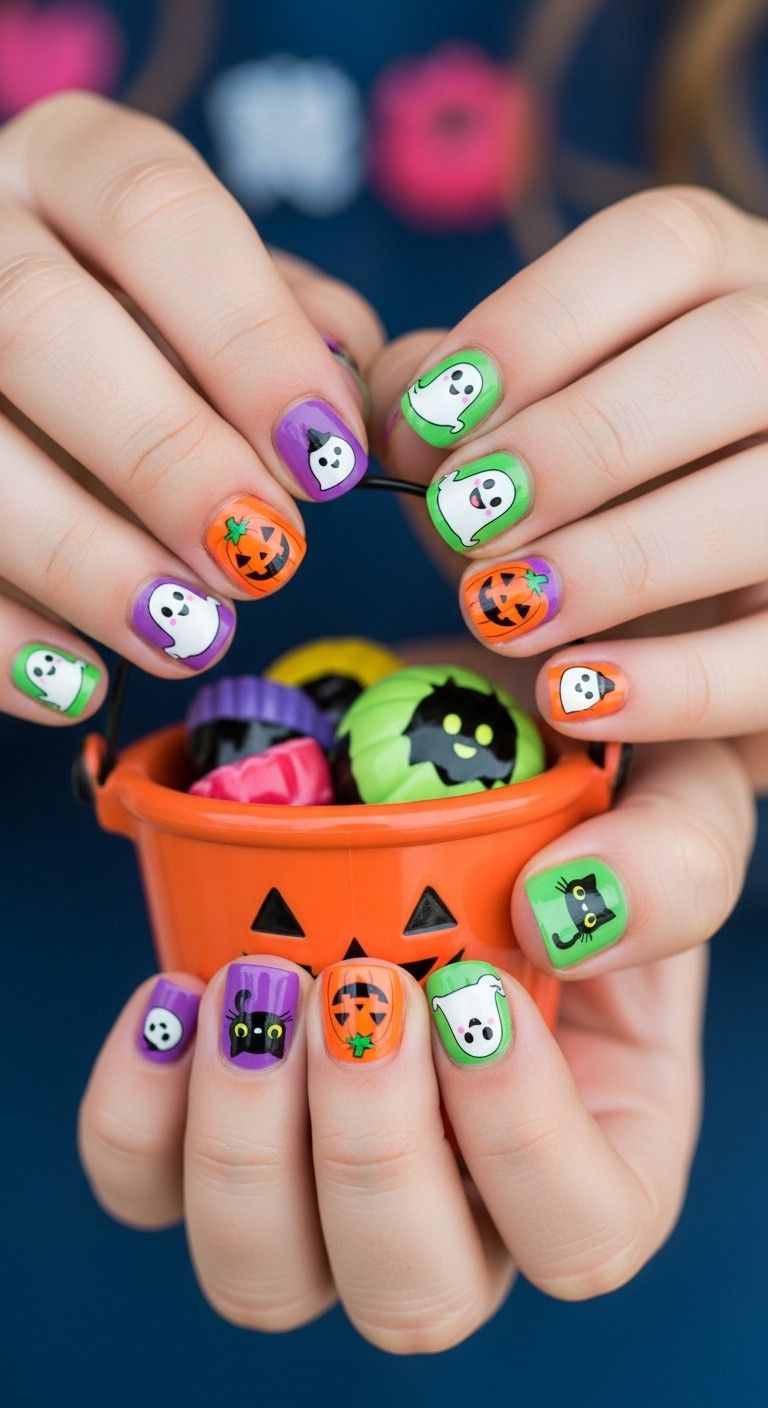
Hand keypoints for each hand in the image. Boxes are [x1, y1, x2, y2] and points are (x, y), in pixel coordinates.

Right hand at [0, 93, 380, 725]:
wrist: (7, 354)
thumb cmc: (141, 326)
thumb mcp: (220, 297)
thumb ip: (293, 329)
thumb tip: (360, 409)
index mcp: (72, 167)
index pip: (159, 215)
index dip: (251, 341)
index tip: (327, 460)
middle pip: (41, 324)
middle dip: (163, 455)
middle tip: (262, 556)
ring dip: (83, 557)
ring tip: (189, 634)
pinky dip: (1, 635)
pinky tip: (80, 684)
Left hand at [78, 735, 752, 1350]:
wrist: (451, 752)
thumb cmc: (576, 798)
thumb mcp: (675, 801)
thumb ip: (671, 863)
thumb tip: (564, 918)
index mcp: (597, 1143)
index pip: (578, 1235)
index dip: (522, 1143)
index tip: (475, 993)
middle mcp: (461, 1194)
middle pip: (410, 1296)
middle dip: (370, 1153)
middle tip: (356, 990)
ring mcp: (322, 1176)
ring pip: (266, 1278)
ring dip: (245, 1146)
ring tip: (254, 986)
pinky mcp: (212, 1128)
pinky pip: (146, 1188)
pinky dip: (137, 1114)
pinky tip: (175, 998)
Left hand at [370, 185, 767, 747]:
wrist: (672, 629)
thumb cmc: (588, 501)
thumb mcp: (519, 434)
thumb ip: (455, 399)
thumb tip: (397, 404)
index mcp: (730, 288)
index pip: (664, 246)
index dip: (537, 323)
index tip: (432, 416)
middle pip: (733, 352)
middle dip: (582, 440)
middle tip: (465, 518)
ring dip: (622, 558)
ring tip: (500, 610)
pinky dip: (677, 681)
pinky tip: (571, 694)